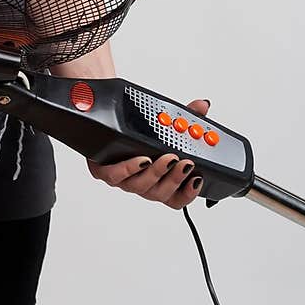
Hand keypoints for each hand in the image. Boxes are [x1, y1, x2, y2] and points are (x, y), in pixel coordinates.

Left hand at [86, 98, 209, 206]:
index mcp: (158, 179)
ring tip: (167, 159)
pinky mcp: (103, 170)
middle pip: (160, 194)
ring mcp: (123, 178)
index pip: (176, 197)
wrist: (102, 122)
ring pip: (140, 186)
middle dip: (175, 179)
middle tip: (185, 164)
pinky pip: (115, 176)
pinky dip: (130, 168)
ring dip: (156, 173)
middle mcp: (141, 182)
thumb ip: (184, 117)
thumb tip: (202, 106)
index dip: (188, 193)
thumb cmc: (133, 130)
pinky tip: (141, 159)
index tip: (198, 179)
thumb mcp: (163, 122)